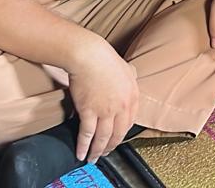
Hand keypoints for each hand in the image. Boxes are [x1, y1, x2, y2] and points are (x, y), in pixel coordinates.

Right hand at [67, 40, 139, 161]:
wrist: (89, 56)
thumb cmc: (105, 59)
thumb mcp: (126, 68)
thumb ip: (131, 77)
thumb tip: (133, 76)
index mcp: (133, 96)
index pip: (130, 122)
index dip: (122, 134)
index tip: (117, 140)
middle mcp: (122, 106)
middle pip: (118, 133)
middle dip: (111, 146)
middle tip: (106, 154)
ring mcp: (106, 110)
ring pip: (103, 137)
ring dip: (97, 151)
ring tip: (93, 158)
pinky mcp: (89, 111)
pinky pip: (87, 133)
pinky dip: (84, 145)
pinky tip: (81, 153)